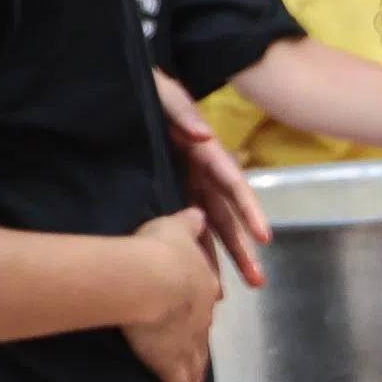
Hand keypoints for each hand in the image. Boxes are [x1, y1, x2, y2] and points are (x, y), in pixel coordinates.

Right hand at [116, 206, 222, 381]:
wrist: (152, 279)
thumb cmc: (158, 251)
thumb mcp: (174, 228)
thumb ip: (188, 223)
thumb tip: (198, 212)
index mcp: (199, 285)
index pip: (202, 296)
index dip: (199, 302)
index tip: (199, 308)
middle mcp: (200, 318)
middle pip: (201, 337)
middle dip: (198, 347)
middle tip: (195, 359)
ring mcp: (189, 344)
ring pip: (194, 368)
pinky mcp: (172, 365)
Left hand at [153, 76, 269, 289]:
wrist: (117, 88)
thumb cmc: (146, 88)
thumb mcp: (164, 93)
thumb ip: (182, 110)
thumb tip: (205, 136)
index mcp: (204, 151)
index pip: (233, 183)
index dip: (250, 209)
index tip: (264, 235)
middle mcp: (200, 173)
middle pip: (226, 216)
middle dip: (242, 249)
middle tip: (257, 281)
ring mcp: (184, 185)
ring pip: (207, 227)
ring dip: (219, 259)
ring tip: (228, 293)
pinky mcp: (167, 191)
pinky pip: (181, 226)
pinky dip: (191, 250)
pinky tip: (194, 277)